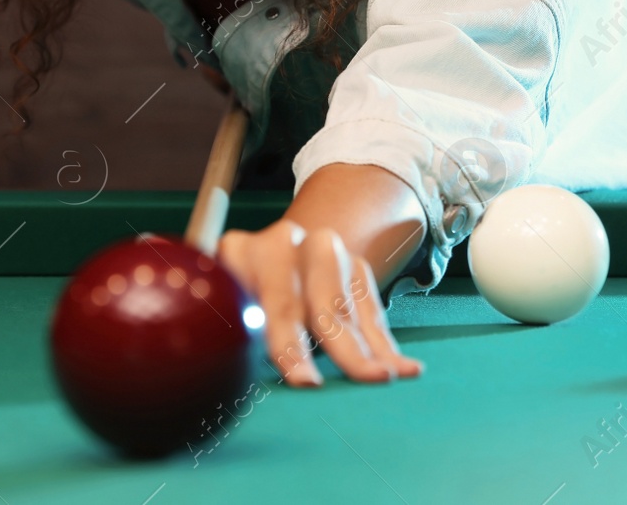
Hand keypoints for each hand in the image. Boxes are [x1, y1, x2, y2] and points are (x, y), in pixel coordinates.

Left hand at [217, 219, 422, 386]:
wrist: (266, 257)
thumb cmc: (233, 305)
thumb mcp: (221, 311)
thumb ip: (233, 334)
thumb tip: (238, 379)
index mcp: (241, 252)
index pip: (271, 301)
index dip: (289, 344)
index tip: (306, 382)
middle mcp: (285, 243)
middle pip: (318, 299)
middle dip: (341, 346)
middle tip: (362, 378)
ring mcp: (323, 250)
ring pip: (350, 306)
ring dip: (369, 348)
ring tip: (384, 377)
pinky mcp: (353, 266)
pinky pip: (372, 310)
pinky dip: (385, 344)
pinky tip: (405, 368)